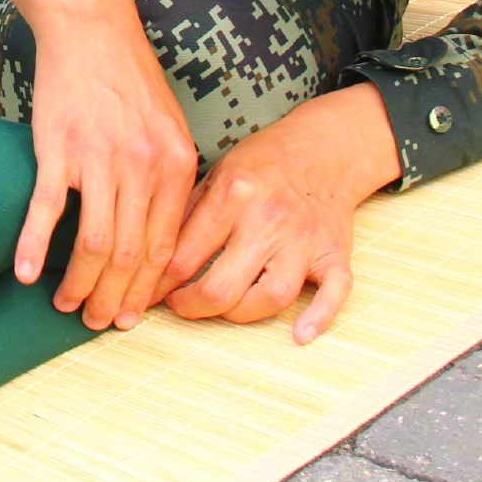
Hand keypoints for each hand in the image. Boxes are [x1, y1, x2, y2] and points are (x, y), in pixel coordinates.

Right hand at [0, 0, 197, 331]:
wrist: (92, 29)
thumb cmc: (130, 80)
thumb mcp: (171, 127)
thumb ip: (172, 179)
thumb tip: (165, 236)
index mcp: (177, 165)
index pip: (166, 246)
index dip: (148, 288)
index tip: (134, 315)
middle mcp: (144, 166)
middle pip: (130, 254)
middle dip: (114, 298)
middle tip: (97, 324)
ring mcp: (101, 158)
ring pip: (94, 242)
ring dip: (79, 284)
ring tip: (66, 306)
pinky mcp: (59, 148)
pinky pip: (48, 209)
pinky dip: (35, 246)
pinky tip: (25, 273)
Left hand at [160, 82, 401, 341]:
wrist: (324, 147)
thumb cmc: (265, 162)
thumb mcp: (216, 172)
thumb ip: (187, 214)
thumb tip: (151, 255)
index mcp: (234, 194)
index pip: (184, 255)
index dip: (158, 282)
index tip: (147, 291)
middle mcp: (269, 219)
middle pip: (222, 286)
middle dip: (190, 306)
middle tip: (179, 305)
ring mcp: (304, 240)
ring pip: (272, 296)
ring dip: (239, 314)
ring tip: (221, 309)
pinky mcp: (334, 253)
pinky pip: (334, 292)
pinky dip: (320, 316)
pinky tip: (300, 334)